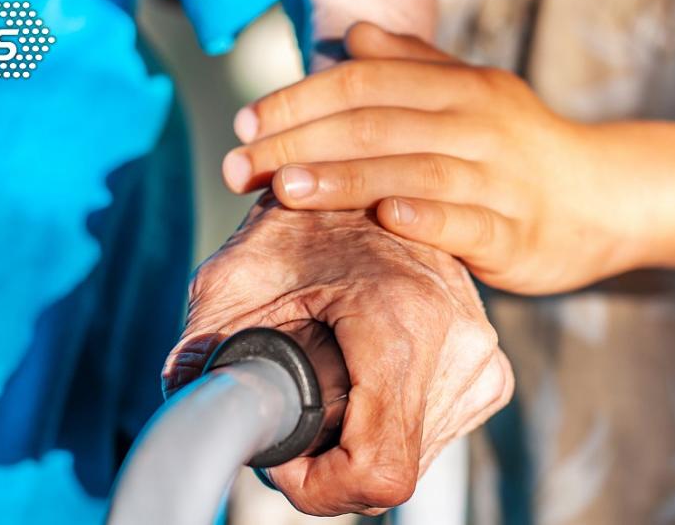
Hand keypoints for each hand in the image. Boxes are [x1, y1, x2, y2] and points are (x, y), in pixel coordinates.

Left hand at [162, 195, 511, 515]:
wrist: (370, 187)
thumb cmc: (302, 225)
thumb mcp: (235, 276)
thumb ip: (203, 342)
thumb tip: (186, 401)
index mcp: (406, 321)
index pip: (378, 470)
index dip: (318, 487)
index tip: (284, 455)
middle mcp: (461, 347)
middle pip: (389, 473)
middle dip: (330, 462)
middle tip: (295, 406)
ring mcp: (481, 362)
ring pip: (410, 460)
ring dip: (359, 445)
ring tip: (332, 382)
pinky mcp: (488, 372)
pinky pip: (429, 435)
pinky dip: (387, 427)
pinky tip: (365, 384)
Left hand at [223, 23, 674, 293]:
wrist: (605, 197)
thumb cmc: (521, 148)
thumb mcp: (473, 94)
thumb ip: (413, 68)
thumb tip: (354, 40)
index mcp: (458, 88)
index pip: (364, 84)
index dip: (300, 100)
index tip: (246, 123)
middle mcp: (476, 124)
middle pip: (375, 125)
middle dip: (300, 143)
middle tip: (240, 165)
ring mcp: (497, 179)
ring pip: (411, 171)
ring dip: (344, 179)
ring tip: (283, 191)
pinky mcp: (514, 232)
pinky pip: (465, 223)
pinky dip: (423, 218)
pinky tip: (383, 219)